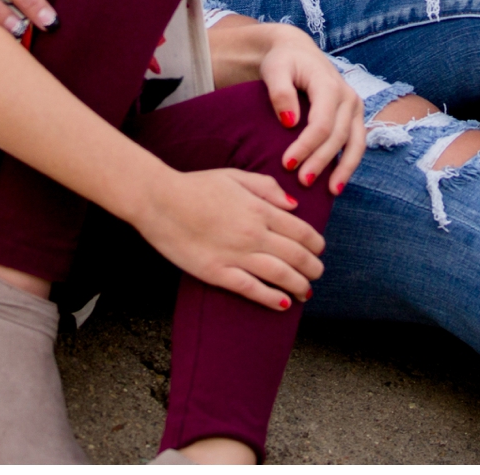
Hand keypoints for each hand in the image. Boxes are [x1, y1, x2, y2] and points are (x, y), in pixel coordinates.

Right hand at [131, 166, 325, 311]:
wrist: (160, 200)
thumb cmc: (195, 185)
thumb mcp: (235, 176)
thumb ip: (267, 188)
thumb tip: (294, 204)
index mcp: (259, 209)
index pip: (300, 230)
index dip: (316, 243)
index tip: (319, 249)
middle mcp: (253, 233)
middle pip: (296, 255)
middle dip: (313, 267)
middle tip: (318, 273)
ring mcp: (235, 254)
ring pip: (279, 274)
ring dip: (299, 285)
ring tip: (306, 292)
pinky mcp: (217, 272)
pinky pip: (250, 288)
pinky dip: (270, 297)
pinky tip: (282, 303)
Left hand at [255, 26, 367, 193]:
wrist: (297, 51)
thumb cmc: (283, 61)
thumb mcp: (275, 69)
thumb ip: (280, 92)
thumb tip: (289, 123)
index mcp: (329, 85)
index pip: (321, 123)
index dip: (306, 146)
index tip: (287, 164)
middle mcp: (348, 97)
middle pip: (337, 136)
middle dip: (320, 162)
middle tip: (301, 182)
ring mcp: (355, 107)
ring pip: (355, 143)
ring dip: (343, 169)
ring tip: (331, 192)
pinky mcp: (355, 117)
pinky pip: (357, 144)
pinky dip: (349, 164)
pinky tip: (337, 183)